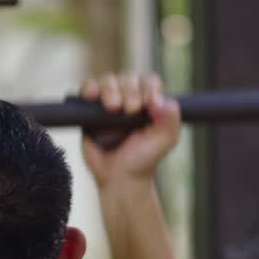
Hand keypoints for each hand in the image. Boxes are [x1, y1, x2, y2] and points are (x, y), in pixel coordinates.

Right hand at [80, 73, 181, 191]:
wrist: (118, 180)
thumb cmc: (143, 161)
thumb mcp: (165, 140)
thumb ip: (171, 119)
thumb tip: (159, 100)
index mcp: (149, 104)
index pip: (149, 81)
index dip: (149, 87)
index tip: (149, 104)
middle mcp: (128, 100)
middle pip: (127, 78)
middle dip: (130, 90)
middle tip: (130, 110)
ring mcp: (107, 104)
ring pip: (107, 80)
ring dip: (110, 89)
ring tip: (113, 107)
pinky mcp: (88, 111)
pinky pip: (87, 90)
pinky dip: (89, 88)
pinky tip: (92, 96)